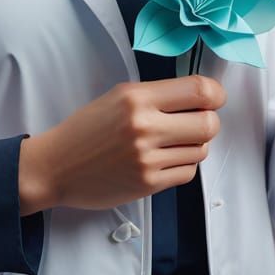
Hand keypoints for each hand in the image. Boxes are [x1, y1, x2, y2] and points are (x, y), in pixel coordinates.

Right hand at [19, 75, 225, 213]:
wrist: (58, 165)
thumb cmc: (88, 128)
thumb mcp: (119, 96)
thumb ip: (158, 94)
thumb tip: (201, 96)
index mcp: (137, 97)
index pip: (199, 90)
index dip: (216, 94)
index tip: (215, 97)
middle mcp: (144, 126)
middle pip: (208, 123)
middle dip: (209, 121)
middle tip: (197, 120)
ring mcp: (147, 158)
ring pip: (201, 149)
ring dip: (195, 144)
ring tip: (174, 140)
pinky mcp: (148, 184)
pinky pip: (187, 172)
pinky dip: (183, 164)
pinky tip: (166, 157)